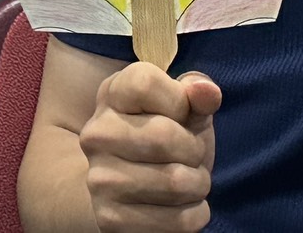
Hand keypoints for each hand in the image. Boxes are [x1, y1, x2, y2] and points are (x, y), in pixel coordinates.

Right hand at [77, 59, 222, 230]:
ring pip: (175, 182)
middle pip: (164, 136)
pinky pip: (177, 221)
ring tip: (188, 182)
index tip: (180, 115)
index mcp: (111, 96)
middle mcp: (95, 135)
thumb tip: (207, 92)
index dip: (179, 100)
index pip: (145, 83)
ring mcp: (100, 179)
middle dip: (195, 151)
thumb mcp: (182, 110)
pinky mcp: (111, 220)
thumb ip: (196, 95)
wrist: (127, 189)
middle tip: (191, 157)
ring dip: (197, 186)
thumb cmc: (164, 138)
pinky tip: (180, 206)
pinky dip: (194, 215)